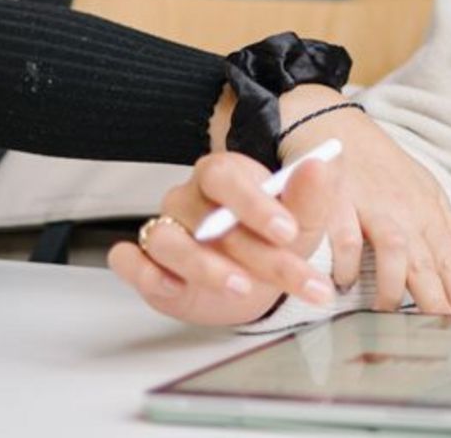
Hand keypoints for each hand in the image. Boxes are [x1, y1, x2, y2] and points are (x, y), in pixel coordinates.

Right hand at [109, 148, 342, 325]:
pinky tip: (172, 286)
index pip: (226, 175)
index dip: (254, 203)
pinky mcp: (147, 265)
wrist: (257, 287)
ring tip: (243, 287)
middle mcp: (190, 200)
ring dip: (204, 266)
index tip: (289, 231)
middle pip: (205, 216)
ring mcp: (165, 230)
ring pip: (166, 239)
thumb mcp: (305, 221)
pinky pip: (128, 261)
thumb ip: (313, 193)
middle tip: (290, 275)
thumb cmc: (275, 242)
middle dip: (252, 250)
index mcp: (225, 177)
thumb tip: (322, 162)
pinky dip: (143, 272)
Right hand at [283, 95, 450, 313]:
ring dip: (394, 286)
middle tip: (442, 328)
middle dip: (437, 297)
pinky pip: (345, 236)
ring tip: (390, 313)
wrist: (333, 119)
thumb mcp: (425, 191)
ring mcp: (370, 203)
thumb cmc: (379, 161)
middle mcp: (403, 208)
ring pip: (394, 249)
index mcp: (426, 208)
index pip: (450, 255)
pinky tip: (344, 284)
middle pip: (427, 258)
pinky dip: (347, 262)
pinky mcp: (336, 200)